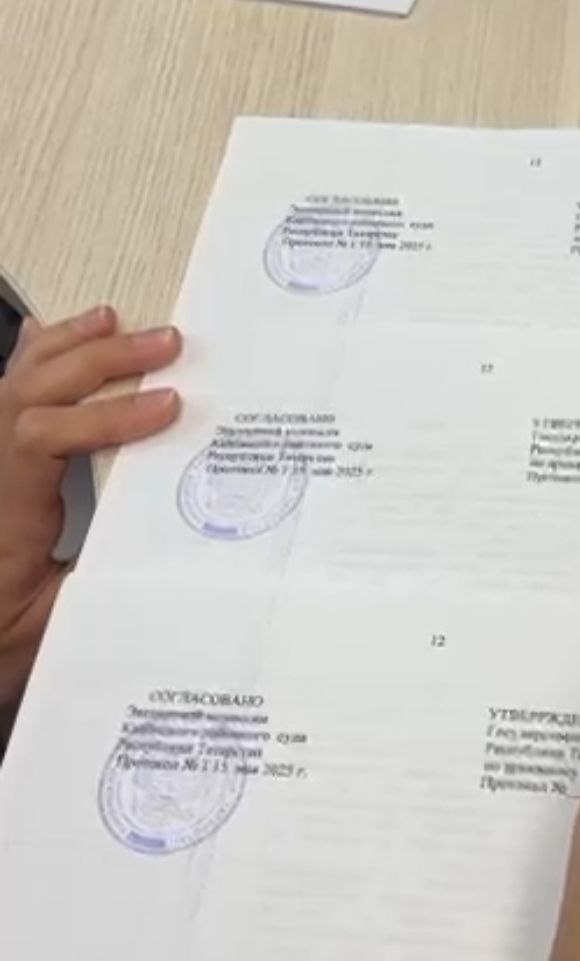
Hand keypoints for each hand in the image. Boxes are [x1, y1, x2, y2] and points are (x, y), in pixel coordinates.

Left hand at [0, 306, 180, 719]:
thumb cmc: (5, 635)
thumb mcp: (60, 620)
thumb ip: (104, 578)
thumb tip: (178, 552)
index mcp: (6, 512)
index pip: (44, 437)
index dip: (108, 416)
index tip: (168, 407)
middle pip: (33, 390)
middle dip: (103, 360)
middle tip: (165, 347)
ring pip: (17, 382)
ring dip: (71, 346)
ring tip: (115, 321)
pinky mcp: (1, 463)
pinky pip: (10, 394)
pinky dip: (37, 358)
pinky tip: (56, 333)